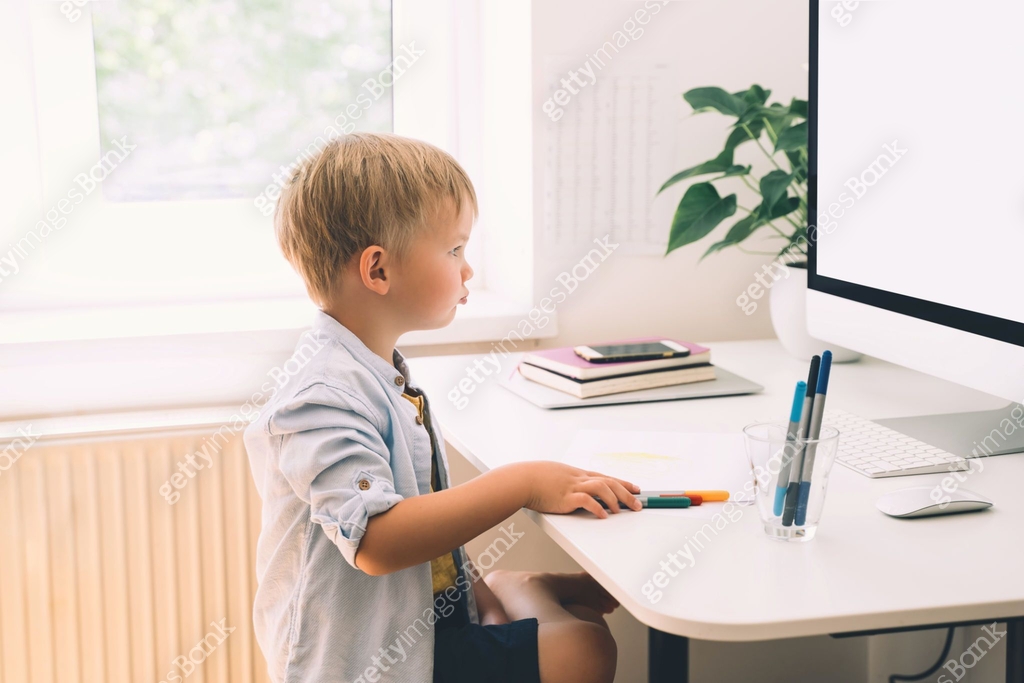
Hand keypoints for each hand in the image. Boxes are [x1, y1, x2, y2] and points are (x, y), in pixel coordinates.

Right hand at [518, 461, 640, 517]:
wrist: (522, 479)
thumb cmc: (536, 479)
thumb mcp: (557, 475)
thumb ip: (569, 482)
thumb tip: (578, 490)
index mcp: (578, 474)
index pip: (606, 477)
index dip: (623, 483)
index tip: (636, 488)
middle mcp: (579, 479)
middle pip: (609, 482)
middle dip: (626, 493)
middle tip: (638, 503)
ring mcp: (573, 487)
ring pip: (601, 488)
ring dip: (614, 499)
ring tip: (622, 510)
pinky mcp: (565, 498)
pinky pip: (586, 501)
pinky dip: (597, 507)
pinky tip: (604, 515)